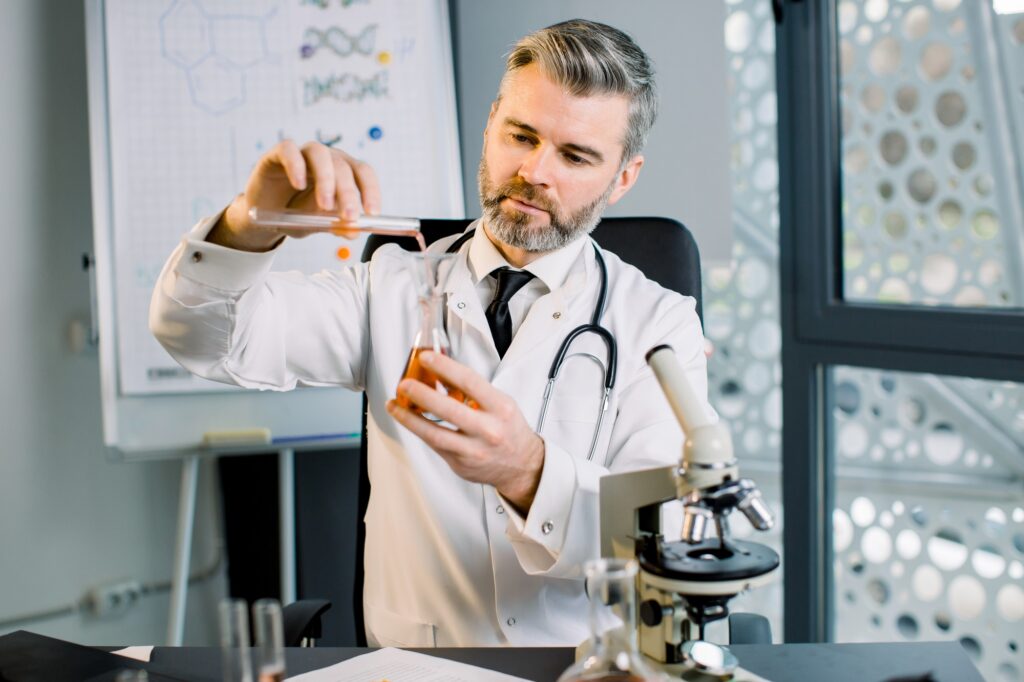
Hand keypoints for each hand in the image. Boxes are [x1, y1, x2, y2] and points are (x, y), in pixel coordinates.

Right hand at [208, 139, 380, 251]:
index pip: (363, 173)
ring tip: (324, 205)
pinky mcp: (278, 154)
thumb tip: (354, 231)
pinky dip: (296, 165)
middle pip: (343, 166)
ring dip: (327, 180)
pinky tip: (299, 184)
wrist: (265, 214)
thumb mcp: (319, 224)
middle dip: (349, 193)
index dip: (370, 191)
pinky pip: (289, 150)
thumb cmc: (297, 213)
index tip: (372, 213)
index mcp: (343, 171)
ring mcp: (303, 153)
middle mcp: (326, 158)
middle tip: (349, 216)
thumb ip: (337, 225)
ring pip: (320, 155)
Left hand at [386, 351, 545, 514]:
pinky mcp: (461, 464)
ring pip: (435, 433)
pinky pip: (435, 445)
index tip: (427, 358)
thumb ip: (473, 389)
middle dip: (422, 394)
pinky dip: (418, 430)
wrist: (522, 465)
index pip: (470, 382)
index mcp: (500, 408)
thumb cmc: (509, 429)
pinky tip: (408, 419)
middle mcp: (488, 430)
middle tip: (404, 384)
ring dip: (410, 418)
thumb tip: (441, 371)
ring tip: (395, 404)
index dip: (445, 367)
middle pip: (449, 410)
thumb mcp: (500, 403)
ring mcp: (473, 450)